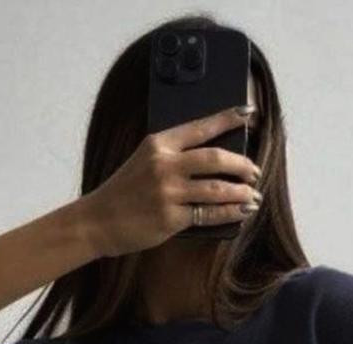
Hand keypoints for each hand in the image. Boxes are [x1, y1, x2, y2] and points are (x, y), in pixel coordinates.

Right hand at [77, 105, 261, 258]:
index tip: (248, 114)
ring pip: (217, 188)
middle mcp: (164, 164)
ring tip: (253, 194)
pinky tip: (242, 211)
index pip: (200, 127)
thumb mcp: (143, 162)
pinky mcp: (171, 218)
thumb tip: (213, 162)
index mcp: (158, 143)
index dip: (227, 119)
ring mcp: (168, 192)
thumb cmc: (124, 192)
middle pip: (215, 158)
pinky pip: (209, 214)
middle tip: (254, 171)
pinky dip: (231, 213)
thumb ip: (173, 157)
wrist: (98, 221)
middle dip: (241, 165)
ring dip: (241, 191)